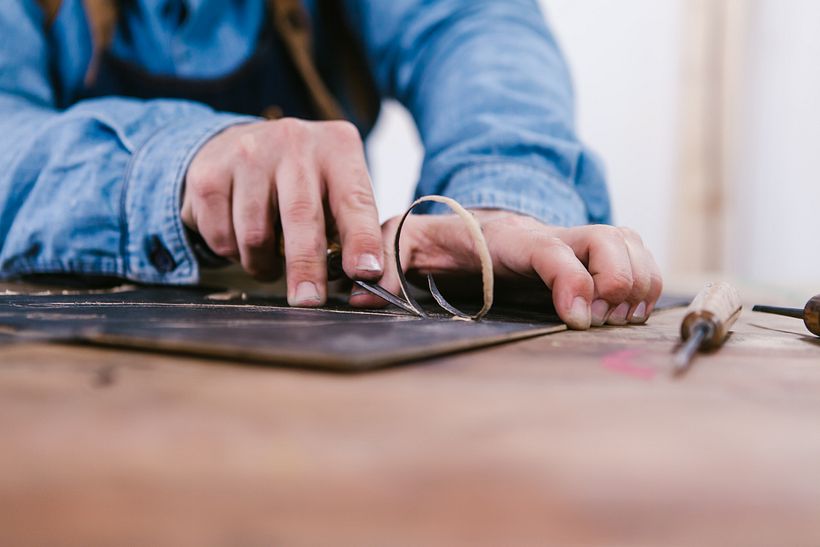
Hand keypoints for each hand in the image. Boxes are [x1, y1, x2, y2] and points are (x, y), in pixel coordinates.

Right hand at [182, 118, 383, 305]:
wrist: (236, 146)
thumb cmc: (300, 183)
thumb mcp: (335, 189)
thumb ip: (352, 230)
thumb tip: (366, 280)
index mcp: (338, 147)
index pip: (355, 201)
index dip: (361, 240)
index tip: (365, 273)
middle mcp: (295, 142)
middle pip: (302, 217)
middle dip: (307, 267)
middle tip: (309, 302)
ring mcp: (249, 154)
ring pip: (256, 235)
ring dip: (264, 264)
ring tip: (271, 261)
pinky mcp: (209, 175)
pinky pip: (222, 237)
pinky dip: (233, 254)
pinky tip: (241, 239)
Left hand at [349, 210, 662, 329]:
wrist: (469, 221)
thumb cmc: (441, 238)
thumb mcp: (404, 243)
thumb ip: (384, 262)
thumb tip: (362, 293)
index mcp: (507, 238)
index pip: (551, 249)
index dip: (574, 281)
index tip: (580, 318)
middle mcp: (549, 235)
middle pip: (610, 239)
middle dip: (621, 279)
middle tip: (601, 317)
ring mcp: (573, 242)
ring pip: (630, 243)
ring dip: (638, 280)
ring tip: (616, 314)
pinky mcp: (588, 255)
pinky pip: (636, 254)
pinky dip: (644, 280)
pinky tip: (623, 308)